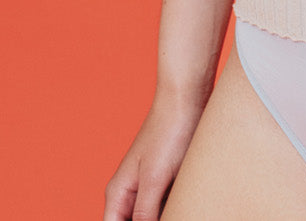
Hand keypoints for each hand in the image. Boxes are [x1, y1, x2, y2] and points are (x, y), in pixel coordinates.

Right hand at [104, 91, 205, 220]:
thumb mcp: (154, 179)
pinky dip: (175, 209)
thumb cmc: (168, 132)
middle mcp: (129, 192)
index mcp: (118, 193)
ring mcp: (149, 185)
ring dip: (166, 215)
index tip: (153, 220)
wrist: (188, 98)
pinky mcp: (167, 178)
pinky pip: (167, 205)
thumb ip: (144, 212)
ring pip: (153, 216)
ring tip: (181, 208)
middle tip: (173, 213)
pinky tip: (187, 206)